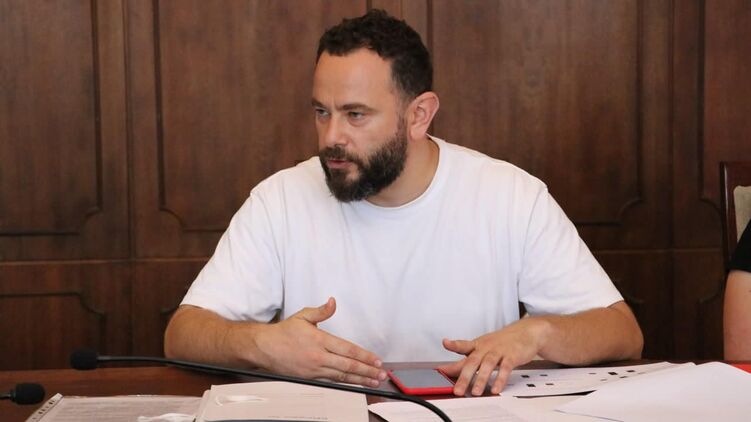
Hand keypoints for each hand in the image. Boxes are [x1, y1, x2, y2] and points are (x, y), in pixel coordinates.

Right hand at [252, 297, 386, 386]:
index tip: (376, 360)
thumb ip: (321, 311)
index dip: (364, 356)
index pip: (347, 349)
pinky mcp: (310, 378)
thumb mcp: (303, 316)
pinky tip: (355, 384)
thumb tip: (333, 302)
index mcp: (319, 340)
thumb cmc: (284, 332)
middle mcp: (318, 357)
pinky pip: (332, 381)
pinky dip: (346, 383)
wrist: (264, 348)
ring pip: (341, 377)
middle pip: (347, 366)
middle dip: (367, 371)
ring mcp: (314, 370)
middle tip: (381, 374)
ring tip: (373, 381)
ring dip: (359, 380)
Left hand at [437, 318, 547, 395]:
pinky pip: (505, 368)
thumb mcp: (480, 348)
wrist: (525, 332)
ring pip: (488, 365)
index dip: (454, 344)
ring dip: (481, 379)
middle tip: (458, 390)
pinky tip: (496, 389)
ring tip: (476, 392)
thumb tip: (446, 370)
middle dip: (464, 376)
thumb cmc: (499, 342)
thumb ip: (463, 361)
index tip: (445, 343)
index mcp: (477, 345)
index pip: (463, 345)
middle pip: (473, 361)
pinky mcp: (512, 356)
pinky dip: (500, 379)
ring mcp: (499, 351)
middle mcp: (486, 347)